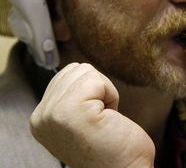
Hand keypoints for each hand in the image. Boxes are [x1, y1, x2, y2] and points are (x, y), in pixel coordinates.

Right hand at [30, 63, 154, 167]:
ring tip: (103, 119)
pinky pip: (98, 80)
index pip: (66, 75)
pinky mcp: (72, 111)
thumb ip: (69, 98)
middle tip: (101, 119)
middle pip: (76, 69)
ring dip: (105, 93)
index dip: (91, 92)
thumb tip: (79, 71)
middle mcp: (41, 116)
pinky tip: (108, 118)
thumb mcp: (80, 119)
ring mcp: (53, 113)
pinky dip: (111, 96)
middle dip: (98, 90)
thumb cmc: (112, 148)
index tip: (94, 119)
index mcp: (41, 118)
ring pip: (86, 72)